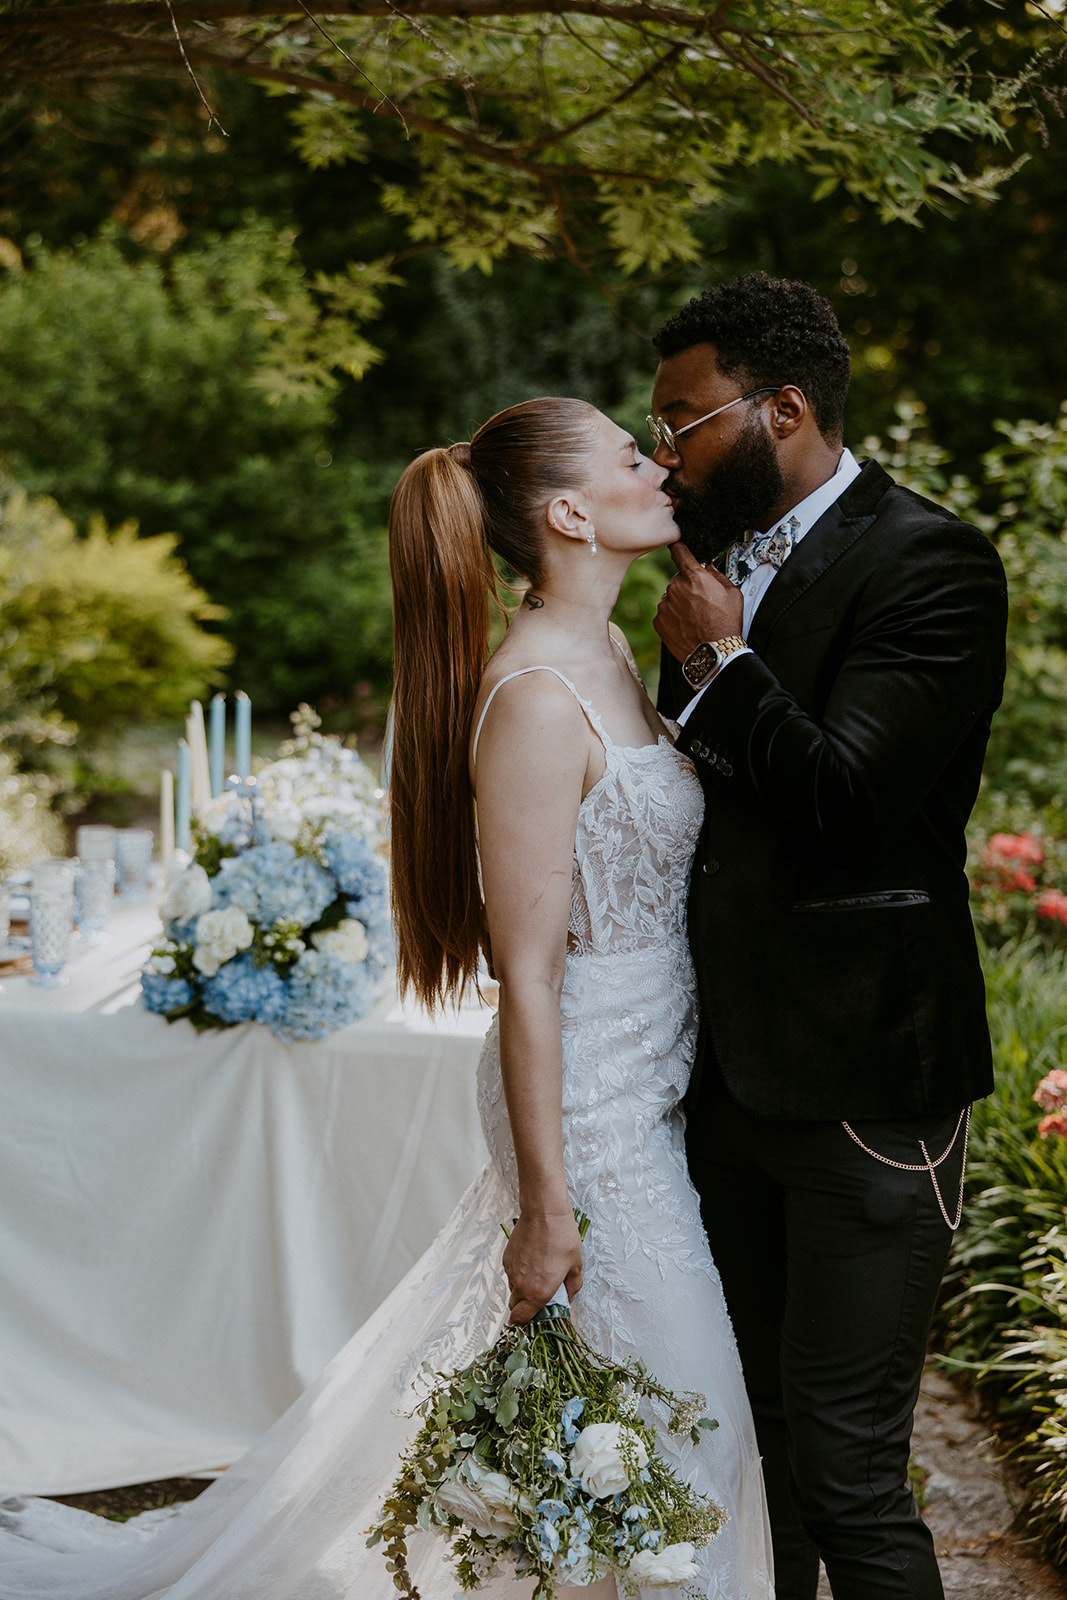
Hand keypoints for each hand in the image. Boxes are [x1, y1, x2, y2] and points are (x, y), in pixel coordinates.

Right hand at [503, 1209, 582, 1324]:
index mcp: (538, 1292)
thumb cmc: (561, 1237)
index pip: (521, 1319)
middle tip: (539, 1296)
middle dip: (525, 1306)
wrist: (544, 1213)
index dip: (526, 1322)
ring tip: (538, 1273)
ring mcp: (511, 1271)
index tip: (534, 1318)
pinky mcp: (506, 1258)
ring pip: (513, 1289)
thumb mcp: (575, 1266)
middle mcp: (521, 1285)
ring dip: (522, 1288)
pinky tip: (531, 1261)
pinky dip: (518, 1273)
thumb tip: (567, 1298)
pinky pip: (510, 1273)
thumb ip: (572, 1288)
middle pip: (515, 1307)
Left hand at [654, 542, 743, 662]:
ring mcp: (664, 605)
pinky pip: (665, 613)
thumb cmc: (726, 623)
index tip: (677, 547)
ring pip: (670, 597)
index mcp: (693, 576)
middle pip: (678, 578)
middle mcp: (675, 587)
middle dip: (687, 586)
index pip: (679, 551)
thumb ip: (716, 575)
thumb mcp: (732, 593)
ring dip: (679, 602)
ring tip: (695, 618)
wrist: (714, 653)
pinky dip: (673, 617)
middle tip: (701, 602)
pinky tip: (686, 626)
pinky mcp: (658, 621)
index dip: (679, 548)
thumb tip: (707, 567)